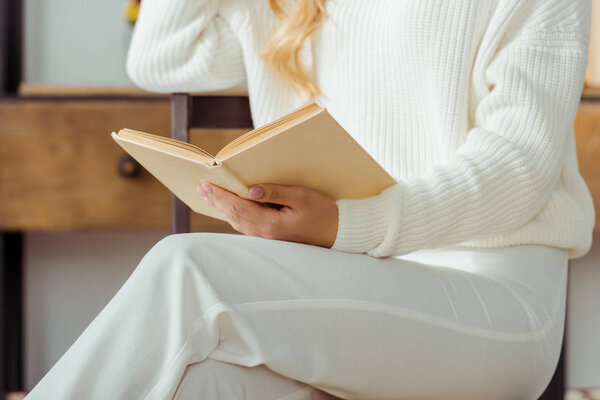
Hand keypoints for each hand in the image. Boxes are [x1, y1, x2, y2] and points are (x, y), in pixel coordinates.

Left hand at [196, 182, 338, 247]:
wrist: (336, 232)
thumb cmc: (322, 212)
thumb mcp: (301, 196)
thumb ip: (275, 192)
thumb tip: (251, 189)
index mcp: (271, 224)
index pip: (238, 207)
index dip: (221, 196)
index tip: (206, 185)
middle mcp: (265, 234)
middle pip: (234, 216)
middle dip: (217, 201)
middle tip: (201, 188)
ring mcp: (267, 238)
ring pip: (238, 222)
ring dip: (223, 208)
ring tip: (210, 196)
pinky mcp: (271, 237)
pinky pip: (246, 225)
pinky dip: (234, 215)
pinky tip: (229, 208)